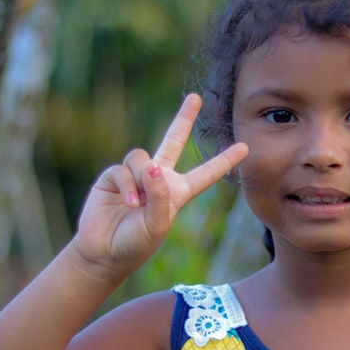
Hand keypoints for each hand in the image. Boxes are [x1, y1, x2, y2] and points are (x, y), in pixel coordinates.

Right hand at [72, 94, 248, 276]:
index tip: (245, 147)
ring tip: (136, 205)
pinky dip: (128, 185)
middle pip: (174, 141)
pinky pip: (124, 169)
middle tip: (195, 97)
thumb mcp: (157, 224)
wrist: (104, 252)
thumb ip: (160, 194)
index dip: (225, 161)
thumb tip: (154, 164)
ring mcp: (136, 175)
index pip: (206, 173)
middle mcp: (159, 179)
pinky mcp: (114, 176)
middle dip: (183, 118)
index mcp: (178, 193)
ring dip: (142, 180)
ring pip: (144, 158)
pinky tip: (128, 203)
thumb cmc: (136, 243)